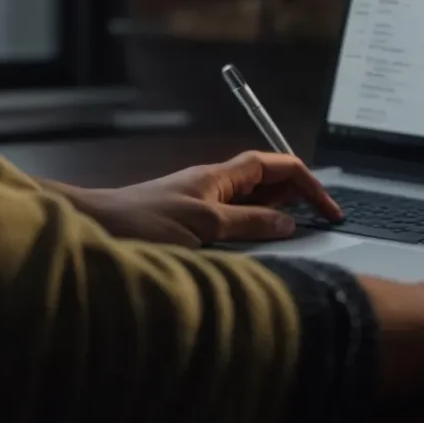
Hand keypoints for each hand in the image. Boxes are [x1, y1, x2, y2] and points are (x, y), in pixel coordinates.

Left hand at [54, 152, 343, 247]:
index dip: (308, 184)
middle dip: (297, 202)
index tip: (329, 210)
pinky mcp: (191, 228)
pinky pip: (234, 228)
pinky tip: (254, 256)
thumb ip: (249, 223)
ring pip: (252, 208)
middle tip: (318, 227)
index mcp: (220, 177)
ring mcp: (203, 207)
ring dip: (274, 222)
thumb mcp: (203, 225)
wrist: (93, 229)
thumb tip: (288, 222)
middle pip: (269, 185)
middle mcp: (214, 187)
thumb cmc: (139, 221)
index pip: (278, 166)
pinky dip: (252, 238)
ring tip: (292, 243)